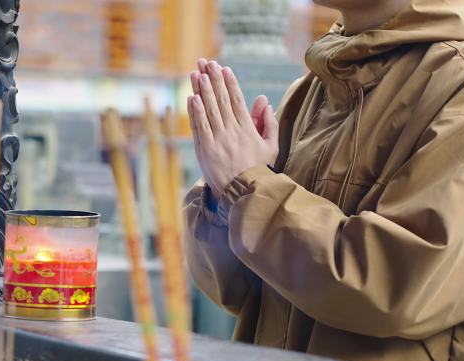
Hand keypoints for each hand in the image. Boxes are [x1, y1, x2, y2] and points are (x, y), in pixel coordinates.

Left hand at [187, 59, 278, 200]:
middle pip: (221, 100)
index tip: (224, 68)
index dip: (230, 83)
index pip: (237, 100)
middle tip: (206, 62)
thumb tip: (264, 100)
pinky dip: (196, 111)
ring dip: (202, 89)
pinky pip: (200, 127)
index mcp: (248, 129)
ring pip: (209, 110)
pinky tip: (192, 97)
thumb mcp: (270, 147)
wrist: (244, 193)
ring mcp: (218, 140)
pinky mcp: (205, 150)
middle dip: (213, 79)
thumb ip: (269, 122)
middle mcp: (232, 131)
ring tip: (196, 73)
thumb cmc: (257, 170)